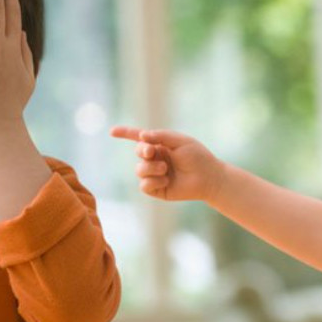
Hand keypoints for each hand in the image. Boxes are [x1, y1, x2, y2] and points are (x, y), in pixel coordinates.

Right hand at [110, 126, 225, 201]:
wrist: (208, 177)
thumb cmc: (197, 157)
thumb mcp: (180, 140)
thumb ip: (160, 136)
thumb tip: (141, 136)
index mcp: (160, 145)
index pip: (139, 138)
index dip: (125, 134)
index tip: (112, 132)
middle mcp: (156, 159)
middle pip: (138, 152)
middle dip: (143, 151)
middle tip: (152, 151)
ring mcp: (155, 174)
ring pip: (139, 170)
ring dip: (151, 168)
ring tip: (166, 169)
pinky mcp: (157, 189)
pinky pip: (144, 185)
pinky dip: (153, 181)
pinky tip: (166, 180)